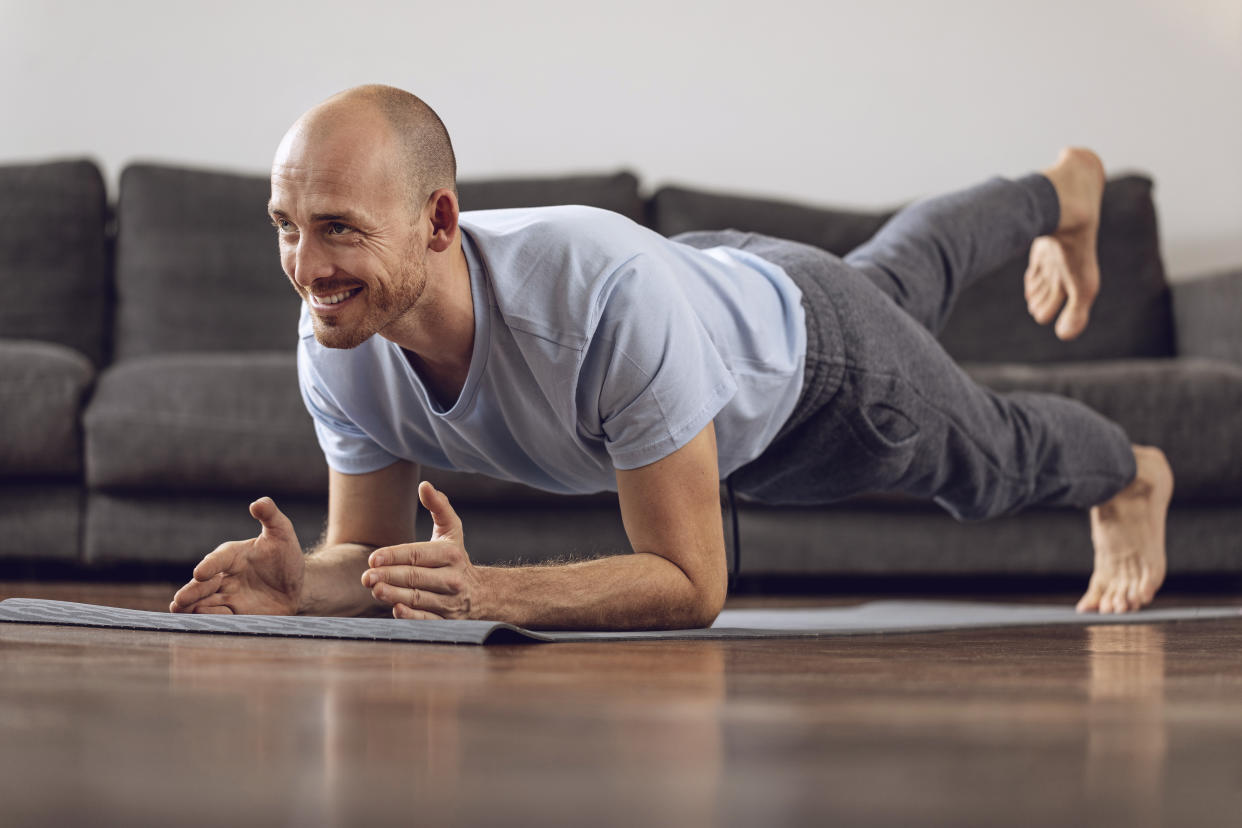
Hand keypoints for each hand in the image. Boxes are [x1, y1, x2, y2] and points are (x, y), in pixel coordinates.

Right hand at [170, 497, 304, 614]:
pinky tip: (209, 622)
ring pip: (206, 604)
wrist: (296, 584)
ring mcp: (228, 597)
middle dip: (191, 592)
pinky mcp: (236, 615)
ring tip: (188, 613)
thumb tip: (259, 502)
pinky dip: (214, 620)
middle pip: (202, 586)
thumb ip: (270, 516)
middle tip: (179, 600)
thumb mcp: (281, 533)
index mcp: (231, 555)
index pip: (217, 560)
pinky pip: (222, 618)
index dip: (209, 566)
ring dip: (196, 609)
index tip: (200, 572)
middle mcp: (224, 577)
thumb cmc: (285, 555)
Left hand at [362, 482, 481, 619]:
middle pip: (415, 577)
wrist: (482, 594)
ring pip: (418, 598)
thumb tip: (424, 485)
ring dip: (394, 595)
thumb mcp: (452, 531)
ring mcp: (450, 602)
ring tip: (375, 590)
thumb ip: (439, 507)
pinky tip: (395, 609)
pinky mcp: (446, 620)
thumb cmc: (457, 559)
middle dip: (389, 576)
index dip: (394, 556)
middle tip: (366, 577)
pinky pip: (427, 619)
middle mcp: (452, 579)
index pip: (418, 554)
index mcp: (451, 555)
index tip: (373, 558)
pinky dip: (411, 615)